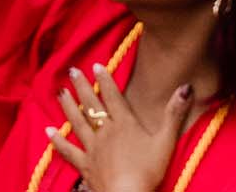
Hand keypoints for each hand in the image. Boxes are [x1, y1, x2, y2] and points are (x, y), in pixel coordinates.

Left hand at [51, 68, 196, 191]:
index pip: (112, 96)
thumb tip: (186, 87)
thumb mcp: (166, 141)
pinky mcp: (85, 166)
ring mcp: (93, 148)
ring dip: (67, 106)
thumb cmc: (149, 170)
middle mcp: (105, 132)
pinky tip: (48, 132)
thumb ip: (175, 113)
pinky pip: (68, 151)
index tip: (96, 65)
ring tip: (59, 92)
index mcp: (124, 124)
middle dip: (82, 86)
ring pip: (77, 122)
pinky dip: (57, 141)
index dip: (105, 79)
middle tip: (71, 71)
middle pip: (91, 105)